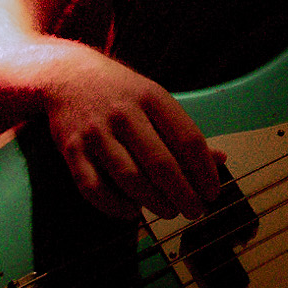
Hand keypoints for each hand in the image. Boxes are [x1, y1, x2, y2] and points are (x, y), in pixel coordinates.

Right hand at [42, 43, 223, 220]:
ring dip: (155, 203)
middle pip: (161, 164)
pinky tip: (132, 212)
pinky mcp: (71, 149)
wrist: (66, 75)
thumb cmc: (121, 93)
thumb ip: (183, 131)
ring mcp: (95, 132)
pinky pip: (93, 188)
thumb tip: (220, 160)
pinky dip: (115, 206)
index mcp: (152, 97)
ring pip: (130, 179)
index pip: (188, 139)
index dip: (204, 172)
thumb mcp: (155, 99)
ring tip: (169, 212)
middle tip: (195, 211)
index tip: (212, 193)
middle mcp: (124, 113)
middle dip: (183, 195)